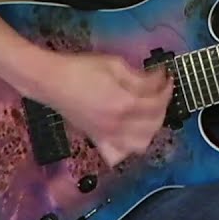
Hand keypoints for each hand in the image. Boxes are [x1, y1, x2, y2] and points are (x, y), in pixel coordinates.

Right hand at [35, 51, 172, 167]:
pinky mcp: (96, 139)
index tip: (167, 76)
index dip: (166, 87)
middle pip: (154, 123)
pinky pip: (118, 154)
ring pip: (141, 143)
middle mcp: (118, 125)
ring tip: (150, 111)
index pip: (157, 101)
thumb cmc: (80, 68)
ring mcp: (107, 135)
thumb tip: (158, 80)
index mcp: (124, 104)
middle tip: (161, 90)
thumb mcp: (115, 65)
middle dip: (163, 105)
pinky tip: (130, 133)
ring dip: (151, 128)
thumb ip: (139, 77)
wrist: (51, 81)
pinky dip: (128, 147)